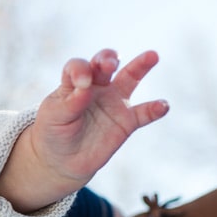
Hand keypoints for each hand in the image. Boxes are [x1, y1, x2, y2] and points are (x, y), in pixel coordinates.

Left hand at [0, 49, 168, 211]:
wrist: (61, 160)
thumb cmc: (53, 133)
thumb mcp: (53, 117)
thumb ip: (69, 102)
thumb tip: (86, 87)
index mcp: (73, 83)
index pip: (78, 66)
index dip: (80, 69)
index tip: (81, 82)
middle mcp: (96, 87)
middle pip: (105, 63)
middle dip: (108, 59)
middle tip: (109, 64)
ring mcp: (113, 102)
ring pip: (130, 78)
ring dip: (140, 66)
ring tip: (151, 56)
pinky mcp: (126, 122)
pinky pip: (144, 113)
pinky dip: (155, 109)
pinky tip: (163, 105)